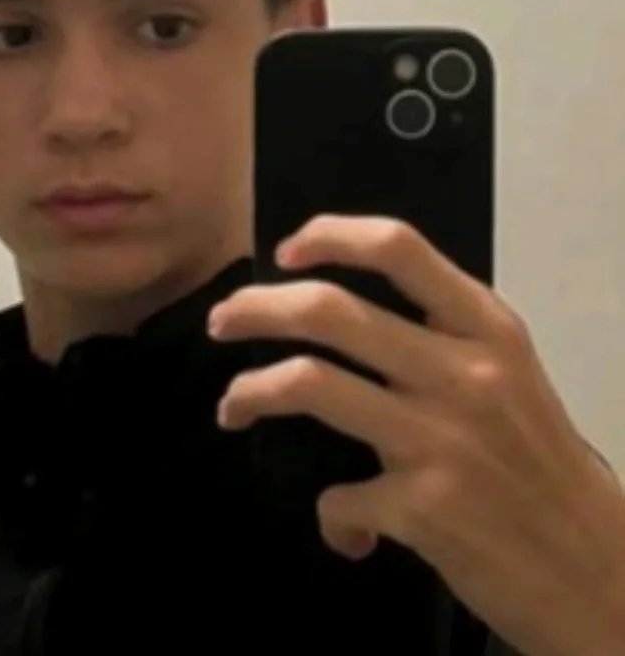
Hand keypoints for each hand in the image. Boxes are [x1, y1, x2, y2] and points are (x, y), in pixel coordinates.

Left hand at [207, 214, 624, 655]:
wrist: (600, 571)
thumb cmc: (539, 461)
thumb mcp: (508, 375)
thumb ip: (438, 337)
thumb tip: (335, 322)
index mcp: (486, 329)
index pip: (398, 247)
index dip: (328, 237)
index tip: (286, 253)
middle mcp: (463, 372)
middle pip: (330, 310)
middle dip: (256, 308)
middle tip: (222, 320)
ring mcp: (440, 439)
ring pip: (309, 384)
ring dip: (249, 393)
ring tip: (230, 407)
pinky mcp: (423, 507)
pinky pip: (337, 499)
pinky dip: (331, 515)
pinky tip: (344, 526)